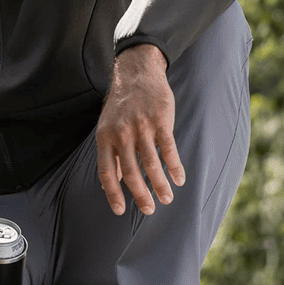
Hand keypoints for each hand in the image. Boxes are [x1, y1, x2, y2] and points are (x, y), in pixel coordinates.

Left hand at [95, 44, 180, 215]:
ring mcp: (141, 127)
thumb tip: (111, 182)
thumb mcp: (108, 127)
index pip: (106, 172)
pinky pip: (168, 149)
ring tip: (167, 199)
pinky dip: (174, 167)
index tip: (120, 211)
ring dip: (160, 185)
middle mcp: (120, 134)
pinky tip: (179, 179)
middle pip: (131, 172)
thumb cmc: (121, 105)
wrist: (136, 73)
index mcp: (104, 138)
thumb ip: (112, 153)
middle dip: (140, 194)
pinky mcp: (160, 121)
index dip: (112, 193)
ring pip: (151, 164)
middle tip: (150, 209)